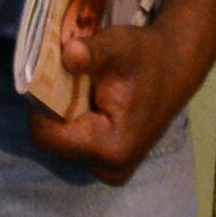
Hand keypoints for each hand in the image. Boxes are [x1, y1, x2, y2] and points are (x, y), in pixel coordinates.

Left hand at [31, 12, 193, 184]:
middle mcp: (110, 169)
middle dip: (54, 111)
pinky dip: (75, 124)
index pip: (46, 136)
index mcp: (110, 148)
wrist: (175, 68)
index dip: (40, 106)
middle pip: (54, 143)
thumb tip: (68, 54)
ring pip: (63, 145)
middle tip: (69, 82)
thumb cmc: (145, 55)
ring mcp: (111, 171)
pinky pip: (76, 147)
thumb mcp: (118, 45)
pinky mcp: (111, 167)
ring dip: (64, 117)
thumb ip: (92, 52)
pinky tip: (91, 104)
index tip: (51, 79)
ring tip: (84, 92)